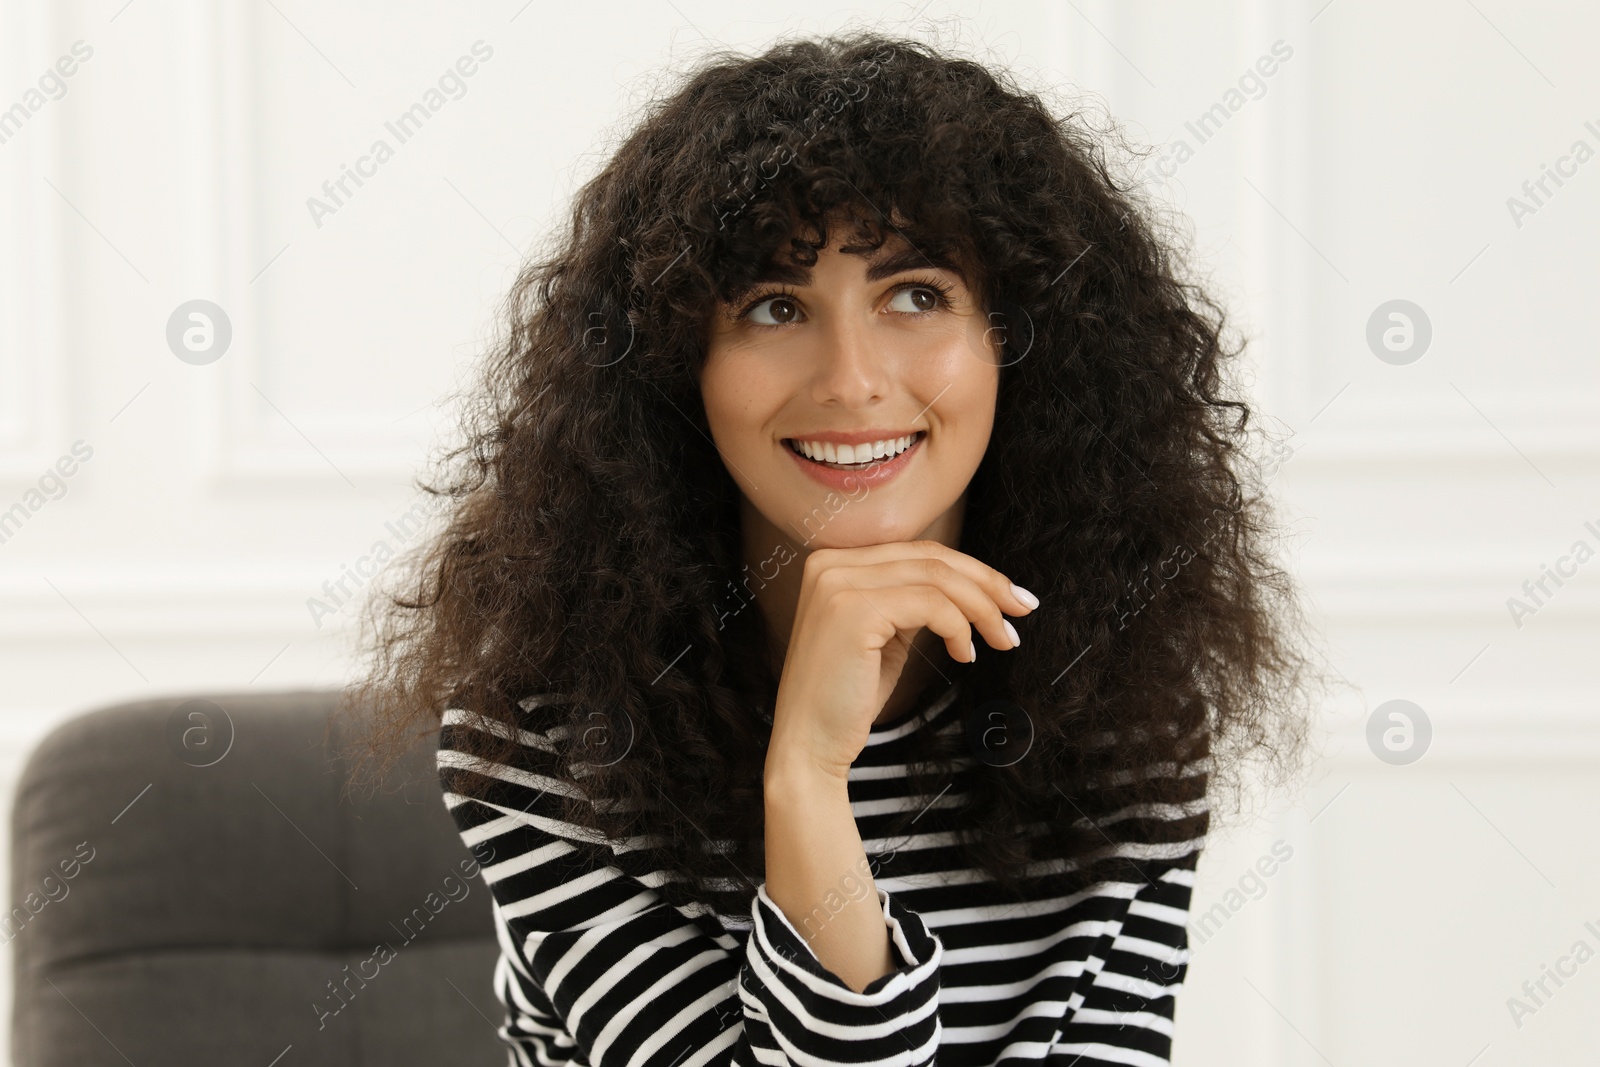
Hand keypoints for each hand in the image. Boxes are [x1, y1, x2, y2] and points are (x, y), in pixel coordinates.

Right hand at [765, 540, 1037, 781]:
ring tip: (1002, 639)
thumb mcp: (883, 635)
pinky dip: (960, 628)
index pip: (919, 551)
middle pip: (932, 558)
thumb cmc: (846, 698)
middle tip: (1023, 611)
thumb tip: (971, 586)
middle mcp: (830, 564)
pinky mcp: (853, 610)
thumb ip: (909, 601)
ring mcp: (838, 584)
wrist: (808, 746)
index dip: (972, 570)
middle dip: (988, 583)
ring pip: (937, 578)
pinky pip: (931, 605)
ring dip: (982, 609)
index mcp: (833, 563)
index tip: (1009, 597)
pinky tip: (965, 655)